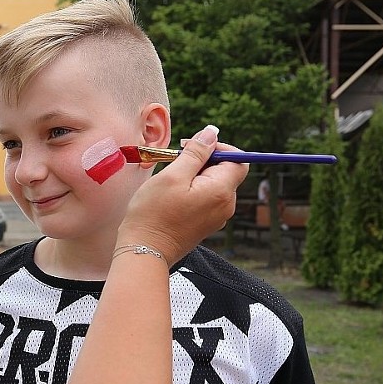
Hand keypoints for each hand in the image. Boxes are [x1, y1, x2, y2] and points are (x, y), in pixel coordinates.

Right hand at [117, 125, 247, 263]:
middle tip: (175, 162)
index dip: (218, 148)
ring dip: (195, 176)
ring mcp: (216, 217)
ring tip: (170, 182)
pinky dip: (193, 191)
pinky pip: (206, 199)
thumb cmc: (154, 213)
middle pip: (225, 172)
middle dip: (203, 161)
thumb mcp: (172, 175)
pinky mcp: (205, 224)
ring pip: (214, 185)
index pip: (238, 159)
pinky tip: (172, 196)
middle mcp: (225, 205)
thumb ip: (195, 152)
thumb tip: (212, 133)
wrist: (144, 250)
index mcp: (221, 191)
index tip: (193, 148)